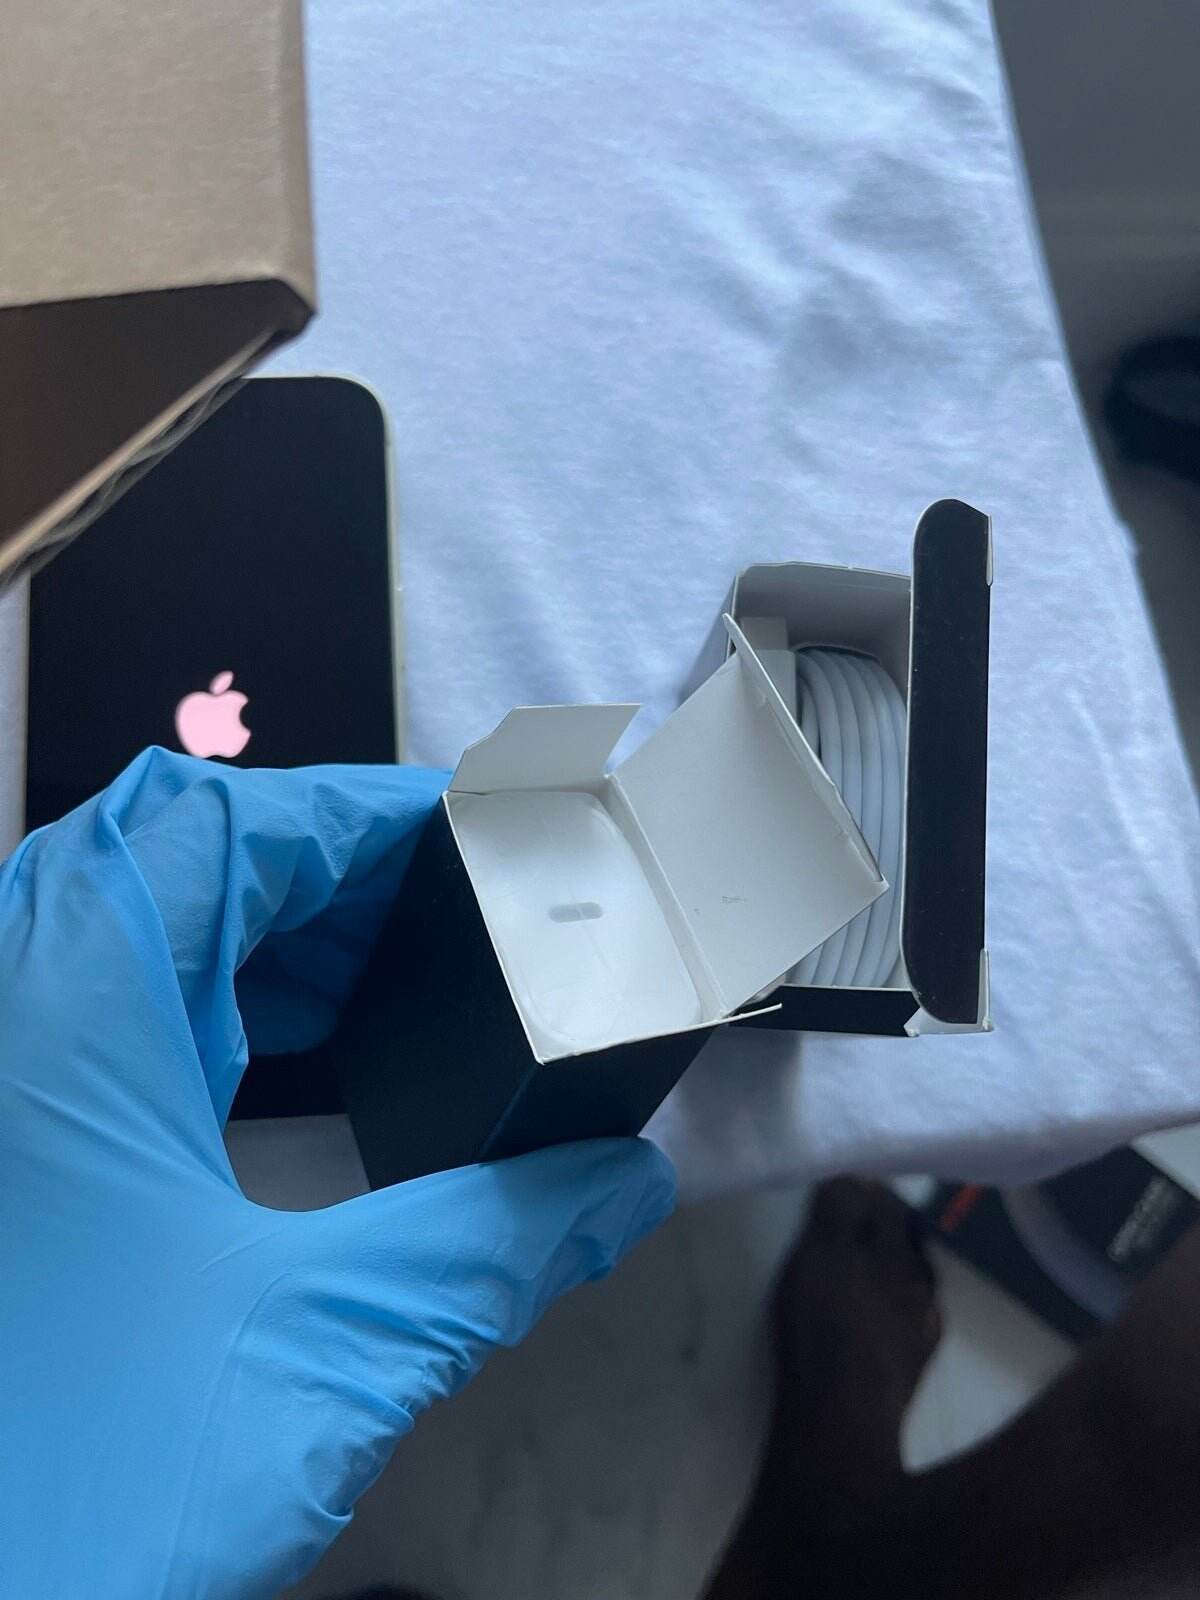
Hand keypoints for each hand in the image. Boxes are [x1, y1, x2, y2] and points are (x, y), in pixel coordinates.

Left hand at [0, 749, 673, 1598]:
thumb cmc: (60, 1499)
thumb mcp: (319, 1353)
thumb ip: (490, 1247)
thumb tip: (616, 1184)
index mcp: (63, 1018)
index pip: (213, 823)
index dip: (350, 806)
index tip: (469, 828)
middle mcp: (6, 1022)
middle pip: (168, 860)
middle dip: (323, 877)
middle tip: (447, 919)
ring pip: (129, 936)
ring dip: (266, 947)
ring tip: (391, 993)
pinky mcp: (4, 1152)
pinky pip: (104, 1021)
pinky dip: (212, 1020)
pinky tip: (289, 1085)